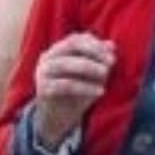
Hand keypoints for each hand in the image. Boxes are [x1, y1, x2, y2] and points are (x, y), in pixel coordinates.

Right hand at [32, 32, 114, 150]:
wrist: (61, 115)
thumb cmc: (78, 90)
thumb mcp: (92, 73)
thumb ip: (99, 58)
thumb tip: (110, 45)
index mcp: (58, 50)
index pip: (76, 39)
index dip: (95, 45)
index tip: (111, 56)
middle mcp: (48, 58)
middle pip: (70, 46)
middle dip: (93, 53)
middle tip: (109, 65)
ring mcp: (42, 73)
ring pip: (65, 64)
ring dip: (89, 68)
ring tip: (105, 75)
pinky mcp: (43, 89)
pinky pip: (65, 85)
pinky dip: (85, 87)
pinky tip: (100, 92)